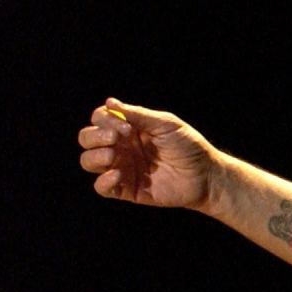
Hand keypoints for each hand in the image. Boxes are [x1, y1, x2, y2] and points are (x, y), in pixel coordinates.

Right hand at [78, 98, 217, 209]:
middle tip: (116, 138)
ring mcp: (122, 168)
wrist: (205, 175)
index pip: (99, 119)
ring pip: (88, 161)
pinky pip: (101, 187)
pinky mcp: (127, 189)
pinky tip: (118, 174)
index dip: (104, 120)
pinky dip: (103, 181)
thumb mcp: (165, 124)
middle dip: (94, 136)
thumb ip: (138, 115)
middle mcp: (121, 147)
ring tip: (113, 155)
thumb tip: (109, 102)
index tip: (126, 127)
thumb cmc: (188, 146)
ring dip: (94, 156)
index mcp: (128, 129)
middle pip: (86, 139)